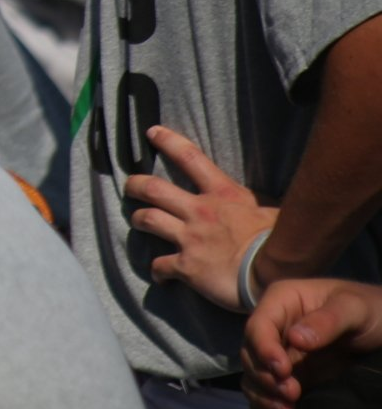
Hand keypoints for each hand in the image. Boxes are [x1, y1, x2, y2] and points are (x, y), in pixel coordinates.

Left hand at [124, 124, 276, 311]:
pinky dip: (157, 270)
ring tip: (137, 220)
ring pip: (149, 219)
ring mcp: (189, 238)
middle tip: (129, 186)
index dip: (168, 141)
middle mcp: (198, 211)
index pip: (189, 156)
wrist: (275, 276)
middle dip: (135, 185)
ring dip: (138, 219)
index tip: (151, 132)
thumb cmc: (278, 241)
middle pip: (153, 189)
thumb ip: (256, 203)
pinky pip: (160, 265)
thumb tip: (263, 201)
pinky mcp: (186, 267)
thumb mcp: (269, 210)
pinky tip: (159, 275)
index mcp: (221, 193)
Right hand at [242, 279, 381, 408]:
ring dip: (263, 394)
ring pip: (254, 373)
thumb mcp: (352, 308)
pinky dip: (265, 405)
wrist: (379, 325)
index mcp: (282, 302)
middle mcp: (275, 326)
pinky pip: (266, 389)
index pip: (259, 326)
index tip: (282, 371)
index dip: (263, 349)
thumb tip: (295, 339)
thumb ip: (326, 321)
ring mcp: (282, 351)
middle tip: (292, 394)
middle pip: (251, 353)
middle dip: (265, 377)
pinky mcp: (291, 374)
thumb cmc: (366, 308)